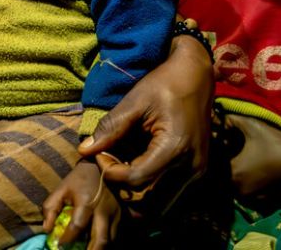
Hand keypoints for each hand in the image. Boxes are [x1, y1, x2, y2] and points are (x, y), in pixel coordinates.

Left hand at [42, 160, 119, 248]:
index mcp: (87, 202)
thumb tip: (47, 229)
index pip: (77, 226)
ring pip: (110, 241)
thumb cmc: (78, 180)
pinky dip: (106, 244)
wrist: (100, 167)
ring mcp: (115, 214)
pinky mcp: (121, 216)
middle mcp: (104, 210)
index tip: (60, 245)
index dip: (67, 239)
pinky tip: (95, 246)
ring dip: (98, 249)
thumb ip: (50, 208)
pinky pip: (115, 236)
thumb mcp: (61, 189)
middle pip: (101, 240)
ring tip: (87, 249)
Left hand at [78, 36, 212, 188]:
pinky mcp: (197, 173)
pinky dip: (150, 191)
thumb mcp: (135, 101)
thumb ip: (111, 128)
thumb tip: (83, 151)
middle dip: (122, 187)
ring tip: (122, 167)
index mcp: (175, 148)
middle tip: (109, 162)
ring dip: (136, 194)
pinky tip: (137, 168)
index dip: (110, 171)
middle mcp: (191, 167)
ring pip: (159, 206)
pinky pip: (169, 196)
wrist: (196, 75)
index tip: (100, 152)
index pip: (135, 180)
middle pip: (148, 201)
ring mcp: (197, 173)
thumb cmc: (165, 83)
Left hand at [222, 114, 280, 200]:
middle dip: (223, 164)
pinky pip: (246, 193)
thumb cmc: (277, 143)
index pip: (213, 164)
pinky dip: (246, 183)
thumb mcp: (252, 125)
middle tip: (229, 149)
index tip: (222, 142)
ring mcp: (251, 198)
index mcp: (232, 172)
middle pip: (221, 177)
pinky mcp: (262, 203)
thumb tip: (218, 118)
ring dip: (233, 174)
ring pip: (233, 186)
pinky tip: (254, 170)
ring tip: (241, 159)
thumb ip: (231, 120)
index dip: (216, 152)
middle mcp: (238, 189)